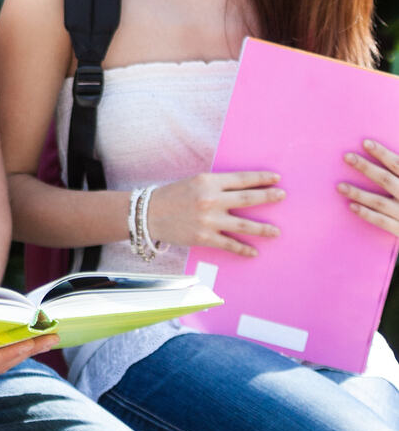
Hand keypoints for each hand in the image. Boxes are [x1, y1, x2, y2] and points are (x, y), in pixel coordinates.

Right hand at [145, 171, 282, 256]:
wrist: (148, 214)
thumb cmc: (172, 196)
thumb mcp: (194, 182)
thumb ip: (217, 185)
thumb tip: (243, 189)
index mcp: (208, 182)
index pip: (242, 179)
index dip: (261, 178)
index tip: (276, 178)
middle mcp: (211, 200)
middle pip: (248, 198)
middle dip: (268, 197)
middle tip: (283, 196)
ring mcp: (209, 220)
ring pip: (245, 224)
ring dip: (264, 228)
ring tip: (277, 231)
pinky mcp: (204, 238)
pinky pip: (230, 244)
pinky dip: (244, 249)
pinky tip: (254, 252)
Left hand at [340, 140, 398, 236]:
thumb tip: (390, 147)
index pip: (398, 164)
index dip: (383, 153)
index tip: (365, 142)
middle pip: (386, 180)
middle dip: (366, 167)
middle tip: (347, 156)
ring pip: (380, 202)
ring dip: (359, 193)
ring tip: (340, 186)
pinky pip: (382, 221)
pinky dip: (367, 214)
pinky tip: (351, 206)